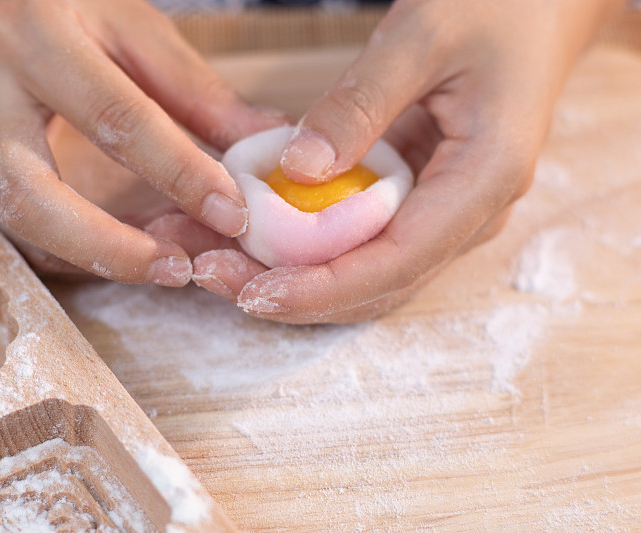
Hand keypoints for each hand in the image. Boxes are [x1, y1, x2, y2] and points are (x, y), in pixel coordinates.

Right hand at [0, 0, 285, 281]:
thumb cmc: (69, 9)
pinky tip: (132, 254)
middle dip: (112, 248)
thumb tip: (268, 144)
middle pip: (34, 198)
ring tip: (169, 266)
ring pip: (22, 227)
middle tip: (180, 270)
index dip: (178, 172)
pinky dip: (83, 254)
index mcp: (33, 38)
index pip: (114, 118)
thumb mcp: (136, 27)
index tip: (232, 213)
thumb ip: (198, 91)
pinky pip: (24, 233)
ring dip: (99, 260)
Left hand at [187, 0, 621, 321]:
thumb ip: (361, 102)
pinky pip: (356, 242)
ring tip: (212, 261)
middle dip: (290, 292)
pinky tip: (247, 236)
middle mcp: (467, 215)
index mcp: (484, 180)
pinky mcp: (417, 203)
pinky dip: (301, 247)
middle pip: (373, 284)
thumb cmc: (495, 9)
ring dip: (287, 276)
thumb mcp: (424, 35)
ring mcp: (443, 215)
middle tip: (210, 275)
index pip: (398, 261)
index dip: (322, 288)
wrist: (535, 8)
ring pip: (360, 273)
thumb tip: (298, 168)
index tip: (254, 292)